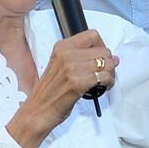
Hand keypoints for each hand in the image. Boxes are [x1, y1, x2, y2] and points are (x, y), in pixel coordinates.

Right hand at [7, 30, 118, 147]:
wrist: (37, 112)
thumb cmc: (48, 94)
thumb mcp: (60, 68)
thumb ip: (82, 59)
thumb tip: (111, 58)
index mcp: (61, 48)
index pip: (92, 36)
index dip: (102, 46)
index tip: (101, 57)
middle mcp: (66, 55)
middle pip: (103, 50)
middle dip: (109, 62)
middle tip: (105, 73)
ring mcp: (71, 68)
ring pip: (107, 63)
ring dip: (110, 74)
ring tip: (103, 82)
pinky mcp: (77, 83)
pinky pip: (104, 77)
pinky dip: (108, 83)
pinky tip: (101, 88)